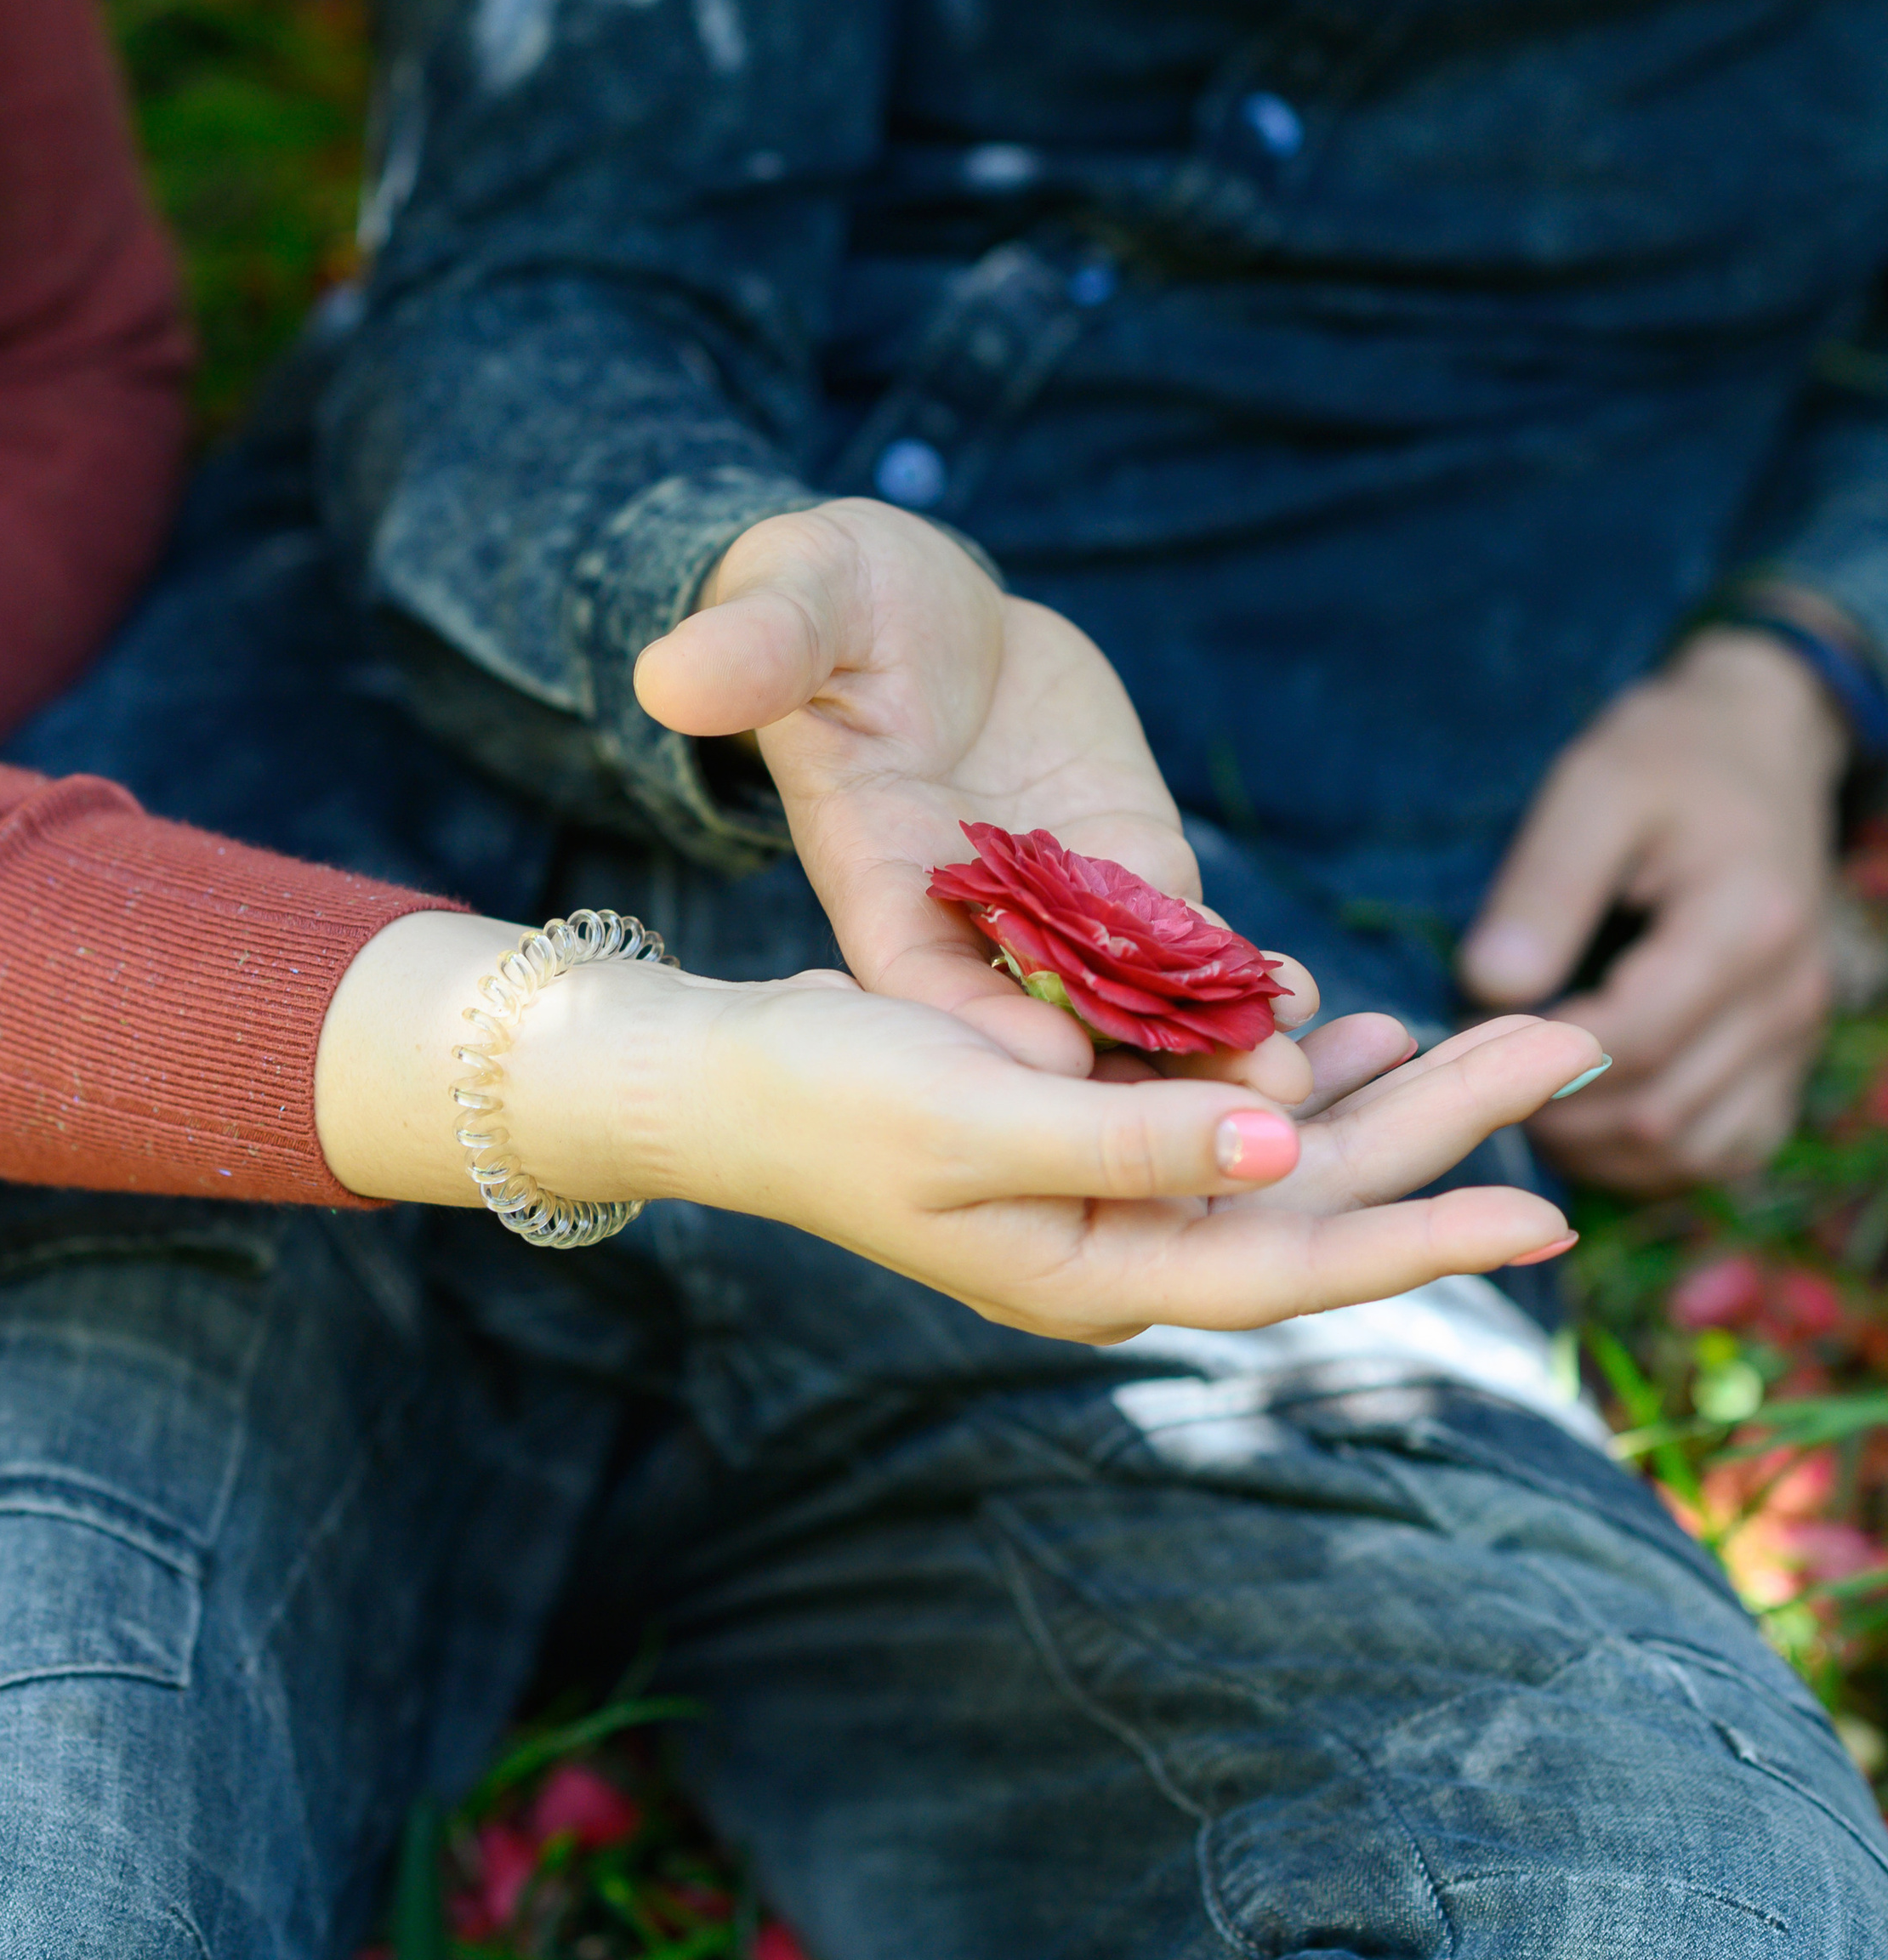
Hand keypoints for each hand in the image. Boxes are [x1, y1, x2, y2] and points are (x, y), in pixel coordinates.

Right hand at [312, 912, 1600, 1343]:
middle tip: (1573, 1042)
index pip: (1292, 1263)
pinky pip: (1213, 1109)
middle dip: (1443, 1126)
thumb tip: (1281, 1149)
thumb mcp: (968, 1115)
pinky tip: (1333, 1020)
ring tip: (1485, 1031)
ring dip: (1378, 1095)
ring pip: (1276, 1149)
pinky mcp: (1078, 1136)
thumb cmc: (822, 1095)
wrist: (716, 1081)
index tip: (1550, 1210)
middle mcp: (1114, 1246)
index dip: (1423, 1233)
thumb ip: (1127, 1142)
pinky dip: (1281, 1065)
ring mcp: (1097, 1196)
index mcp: (1093, 1269)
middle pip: (1314, 1197)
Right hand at [632, 500, 1315, 1098]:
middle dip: (1122, 1071)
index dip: (984, 1027)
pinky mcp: (1122, 864)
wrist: (911, 590)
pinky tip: (1304, 1000)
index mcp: (874, 877)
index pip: (920, 979)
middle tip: (1222, 1117)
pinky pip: (1183, 940)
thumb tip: (669, 674)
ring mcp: (1053, 898)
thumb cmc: (825, 592)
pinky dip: (1234, 976)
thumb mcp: (788, 600)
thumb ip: (752, 646)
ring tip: (1296, 1075)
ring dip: (1202, 1046)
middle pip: (1039, 1019)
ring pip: (1128, 998)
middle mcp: (966, 916)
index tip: (1056, 1072)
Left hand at [1458, 628, 1844, 1192]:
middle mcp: (1786, 996)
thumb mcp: (1591, 791)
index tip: (1464, 1027)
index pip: (1631, 1040)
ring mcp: (1794, 1037)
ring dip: (1594, 1147)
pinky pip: (1726, 1148)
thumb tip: (1488, 984)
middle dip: (1552, 1111)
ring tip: (1515, 1097)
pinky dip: (1649, 1158)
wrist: (1754, 746)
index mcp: (1744, 925)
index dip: (1534, 1056)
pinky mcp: (1783, 1059)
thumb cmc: (1663, 760)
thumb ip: (1543, 887)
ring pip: (1691, 1148)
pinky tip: (1581, 1122)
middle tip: (1473, 1074)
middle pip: (1659, 1110)